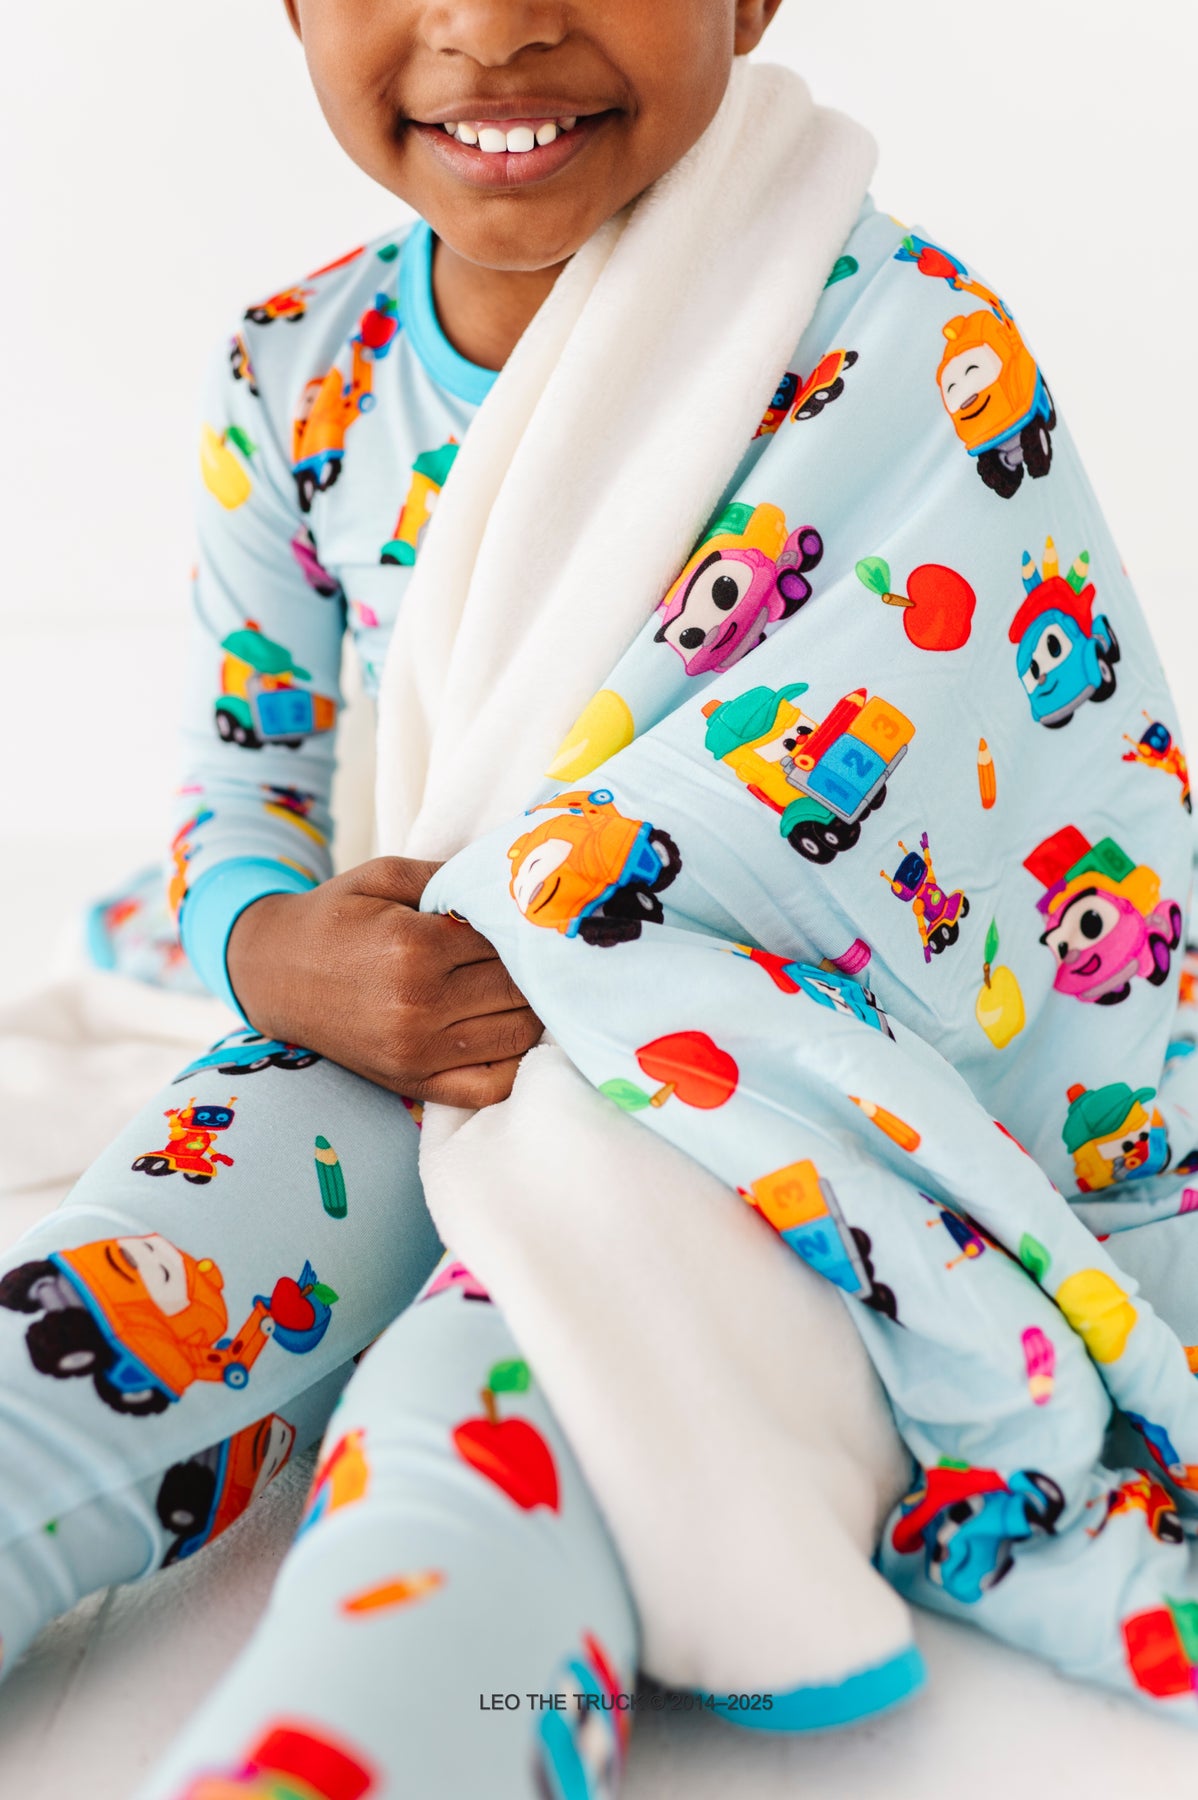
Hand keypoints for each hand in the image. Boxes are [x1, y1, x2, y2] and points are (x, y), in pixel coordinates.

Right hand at [225, 857, 542, 1106]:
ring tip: (528, 987)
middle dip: (534, 968)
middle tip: (536, 954)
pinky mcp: (414, 1083)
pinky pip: (492, 1085)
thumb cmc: (334, 918)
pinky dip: (517, 1062)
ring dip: (534, 1009)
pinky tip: (513, 1032)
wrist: (272, 974)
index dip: (521, 929)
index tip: (527, 922)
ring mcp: (417, 1051)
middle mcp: (418, 1004)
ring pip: (518, 1034)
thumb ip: (449, 875)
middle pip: (517, 987)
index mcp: (413, 946)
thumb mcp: (384, 876)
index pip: (505, 940)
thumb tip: (511, 884)